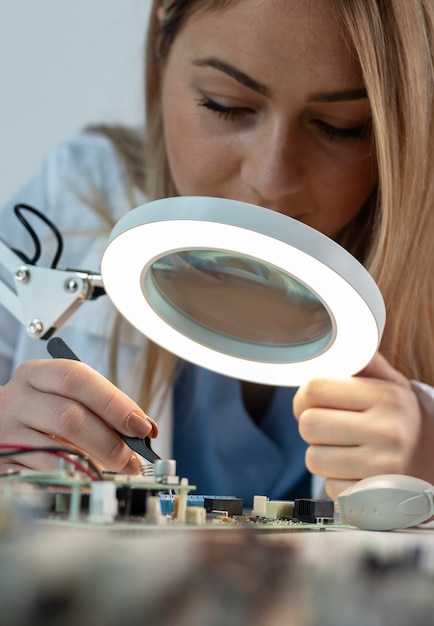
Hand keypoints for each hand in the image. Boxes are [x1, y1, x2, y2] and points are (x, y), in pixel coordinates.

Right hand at [0, 359, 157, 474]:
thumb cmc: (42, 411)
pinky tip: (87, 476)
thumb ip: (103, 407)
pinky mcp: (3, 462)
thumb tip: (145, 428)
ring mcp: (6, 432)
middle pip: (69, 416)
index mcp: (37, 374)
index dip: (113, 402)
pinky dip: (73, 477)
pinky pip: (45, 475)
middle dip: (108, 440)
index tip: (140, 425)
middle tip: (131, 457)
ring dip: (95, 463)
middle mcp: (16, 399)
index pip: (76, 379)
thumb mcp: (66, 397)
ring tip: (115, 469)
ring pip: (57, 450)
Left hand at [293, 352, 433, 500]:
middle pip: (308, 425)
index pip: (315, 388)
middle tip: (328, 428)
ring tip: (343, 450)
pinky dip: (335, 481)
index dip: (303, 397)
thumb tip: (330, 343)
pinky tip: (355, 472)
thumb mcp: (391, 384)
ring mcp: (383, 468)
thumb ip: (361, 362)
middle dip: (311, 427)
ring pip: (313, 458)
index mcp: (387, 397)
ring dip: (321, 455)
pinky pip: (328, 487)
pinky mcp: (375, 498)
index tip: (311, 403)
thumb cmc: (401, 420)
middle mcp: (388, 431)